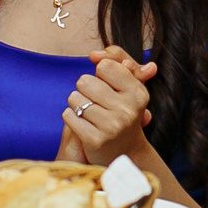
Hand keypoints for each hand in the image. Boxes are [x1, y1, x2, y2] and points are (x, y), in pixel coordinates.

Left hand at [58, 46, 156, 167]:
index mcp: (138, 93)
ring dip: (77, 104)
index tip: (108, 86)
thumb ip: (117, 61)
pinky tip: (83, 124)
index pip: (105, 65)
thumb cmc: (121, 112)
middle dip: (85, 89)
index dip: (101, 73)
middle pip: (85, 81)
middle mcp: (128, 110)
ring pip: (75, 98)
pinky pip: (69, 115)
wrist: (123, 152)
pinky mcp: (96, 140)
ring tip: (90, 114)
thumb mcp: (128, 86)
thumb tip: (96, 54)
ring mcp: (112, 126)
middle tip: (97, 102)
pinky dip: (71, 117)